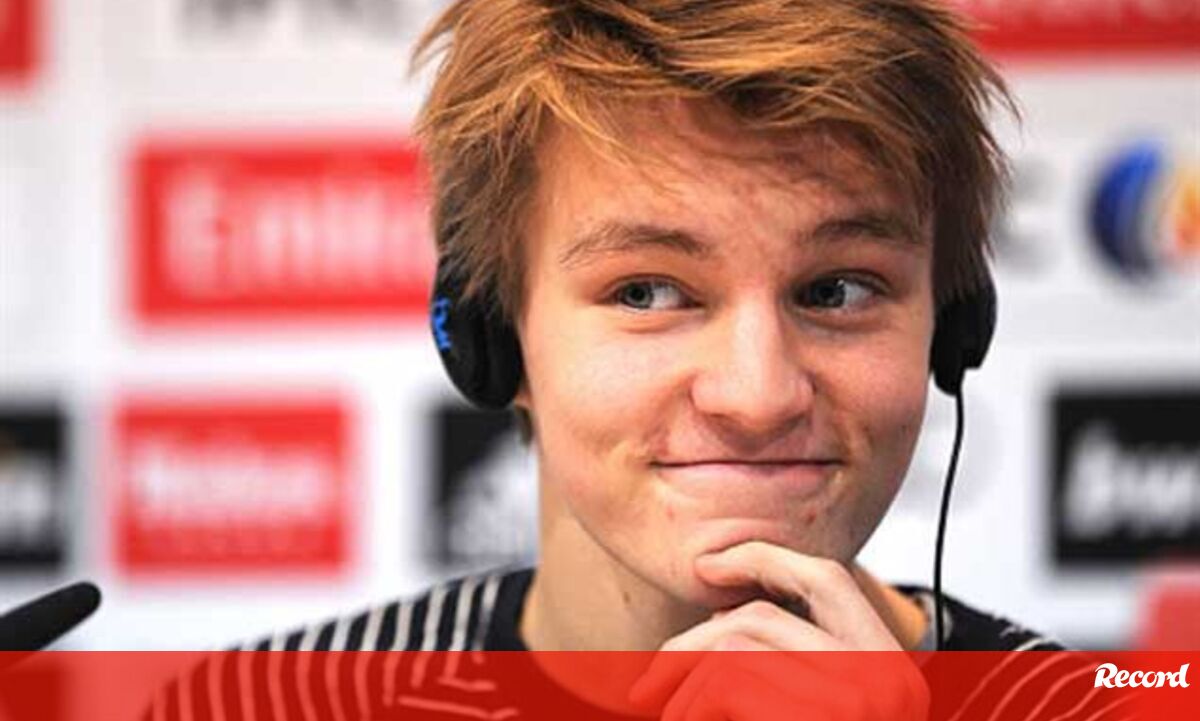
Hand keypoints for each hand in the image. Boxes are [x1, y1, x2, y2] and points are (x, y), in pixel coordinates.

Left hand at [626, 541, 929, 719]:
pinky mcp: (827, 716)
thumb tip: (727, 619)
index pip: (826, 578)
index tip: (709, 568)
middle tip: (649, 678)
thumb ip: (795, 670)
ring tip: (662, 712)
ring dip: (682, 675)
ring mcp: (860, 701)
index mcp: (892, 671)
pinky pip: (730, 683)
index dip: (765, 559)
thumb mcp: (821, 707)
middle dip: (693, 636)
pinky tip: (681, 720)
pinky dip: (691, 700)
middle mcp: (886, 679)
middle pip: (764, 614)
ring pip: (735, 645)